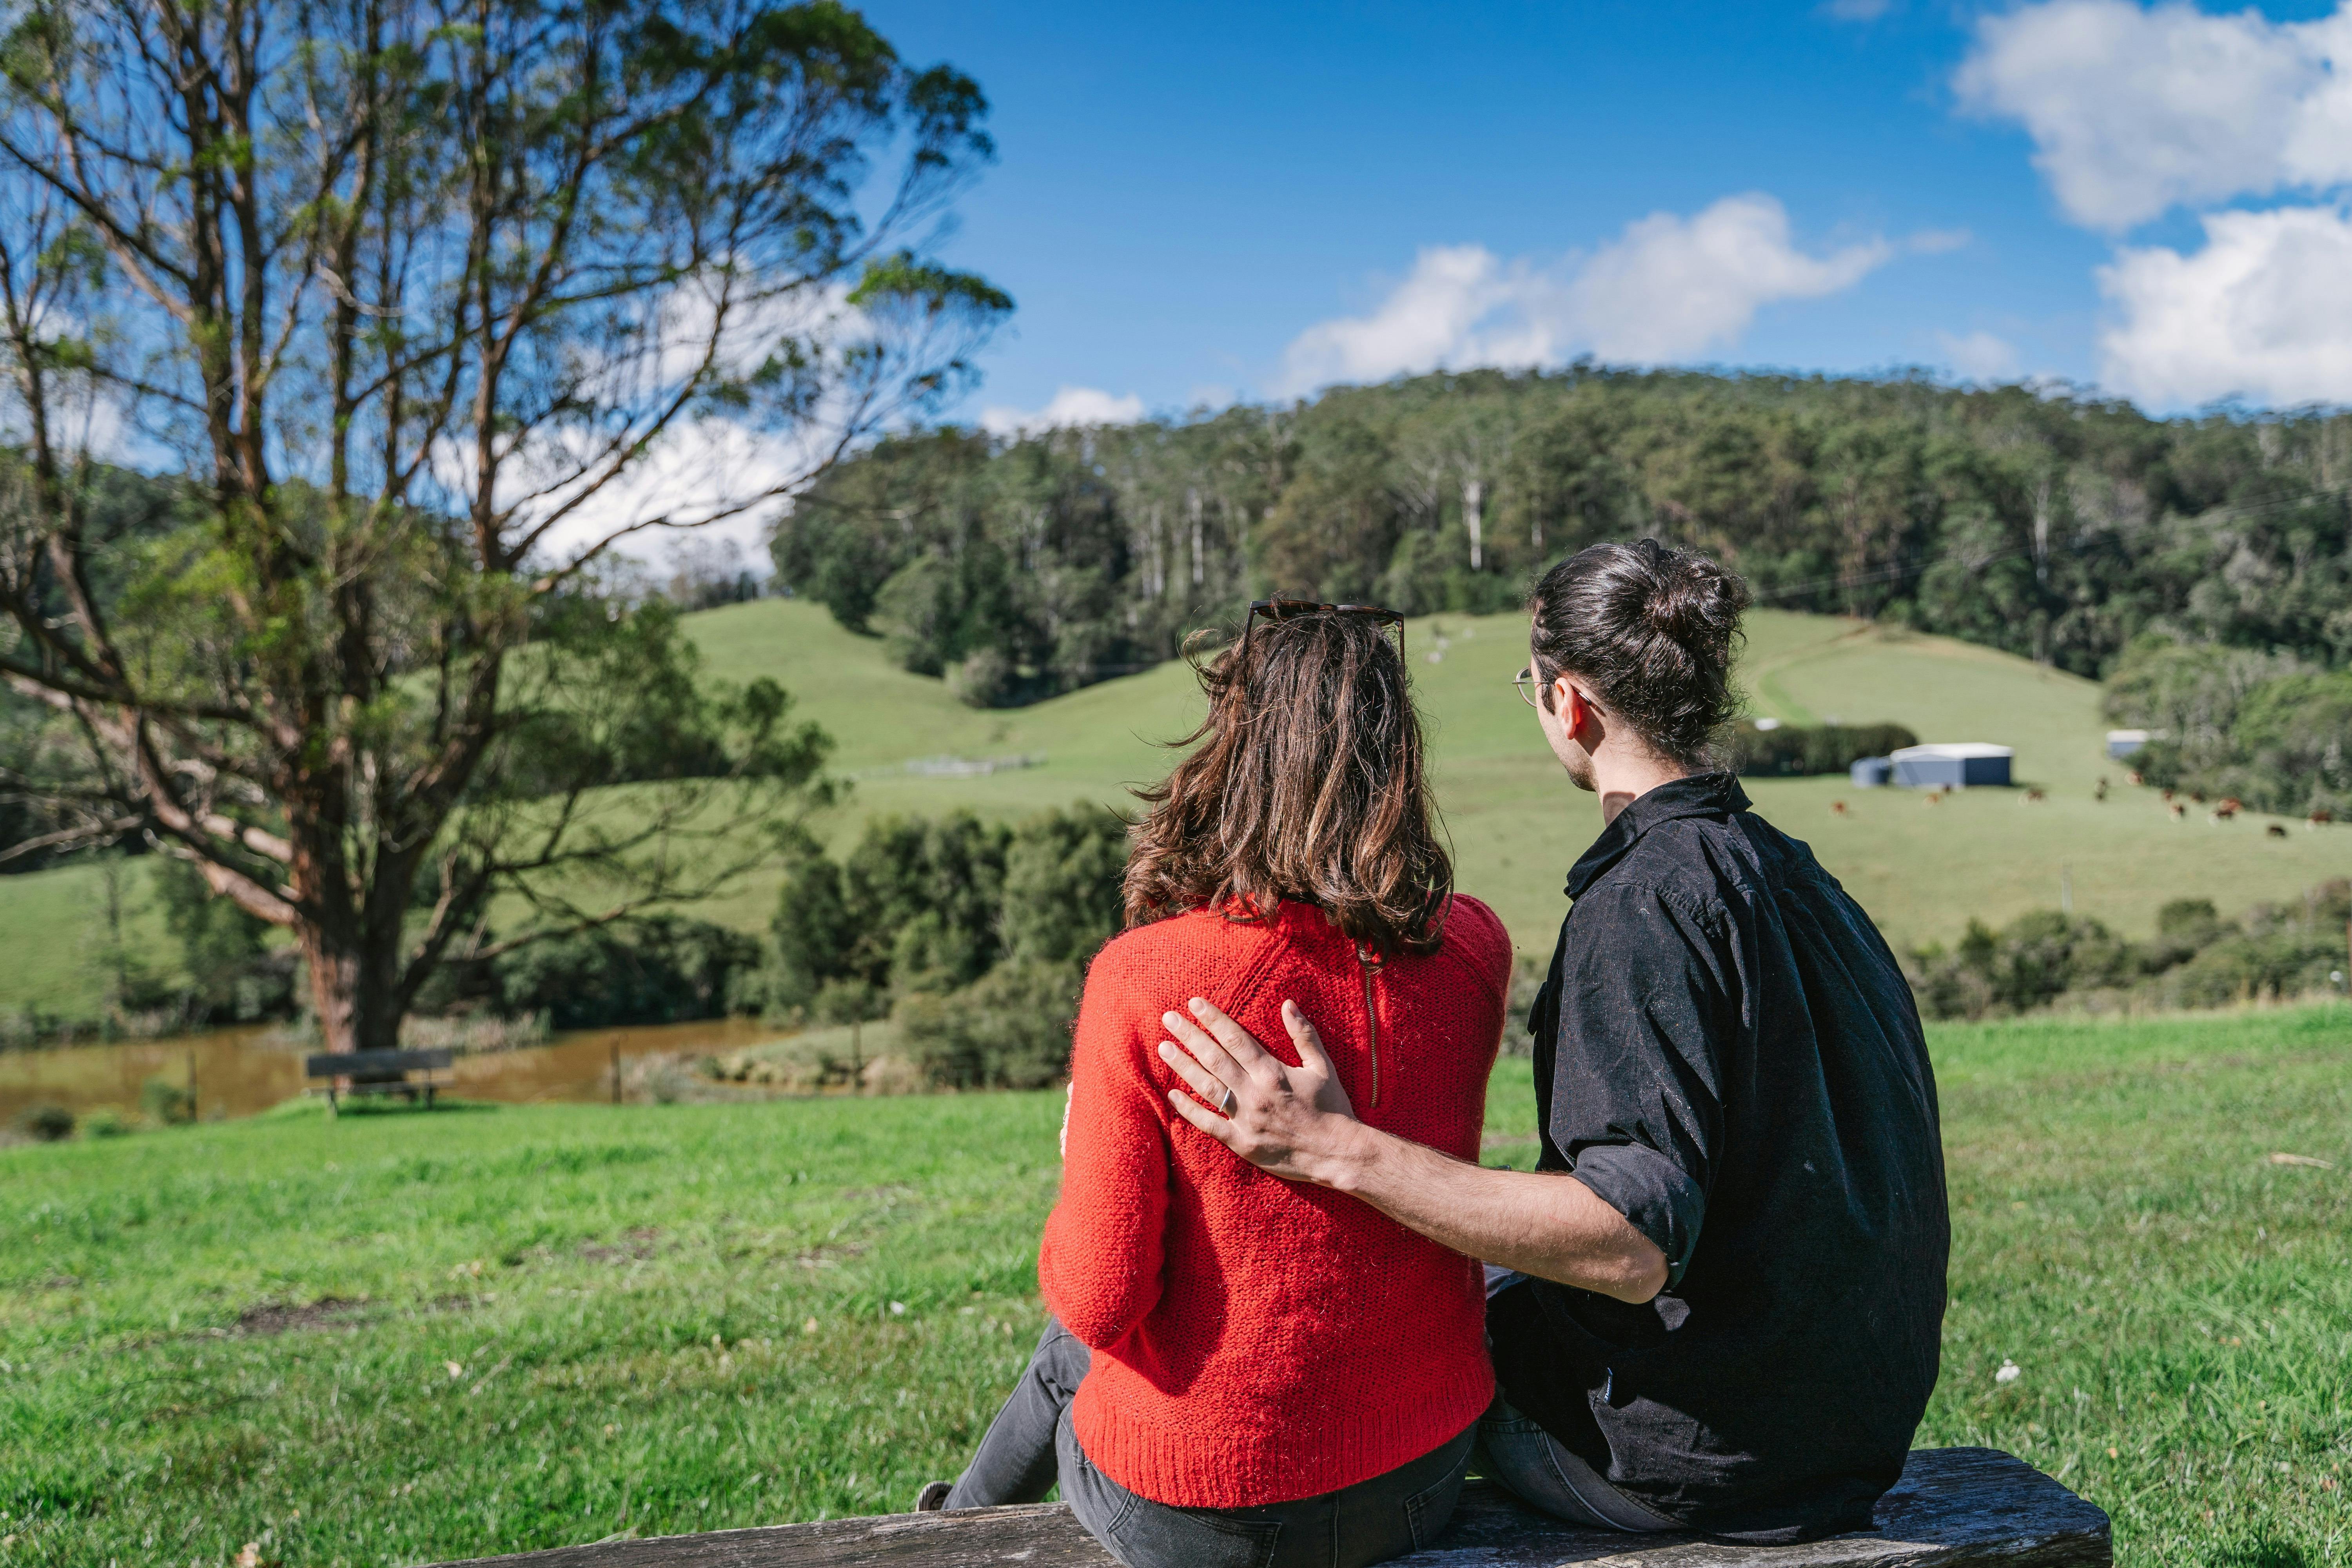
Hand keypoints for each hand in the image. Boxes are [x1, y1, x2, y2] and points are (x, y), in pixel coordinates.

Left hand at [1157, 997, 1362, 1184]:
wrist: (1339, 1153)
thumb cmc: (1332, 1108)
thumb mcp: (1322, 1067)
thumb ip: (1304, 1034)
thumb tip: (1288, 1004)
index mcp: (1272, 1072)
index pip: (1235, 1038)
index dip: (1213, 1019)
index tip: (1194, 1003)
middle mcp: (1255, 1093)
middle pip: (1215, 1058)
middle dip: (1189, 1035)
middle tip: (1168, 1018)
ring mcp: (1246, 1119)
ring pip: (1207, 1087)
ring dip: (1183, 1066)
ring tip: (1164, 1048)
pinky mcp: (1242, 1143)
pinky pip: (1209, 1125)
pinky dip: (1189, 1110)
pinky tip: (1172, 1096)